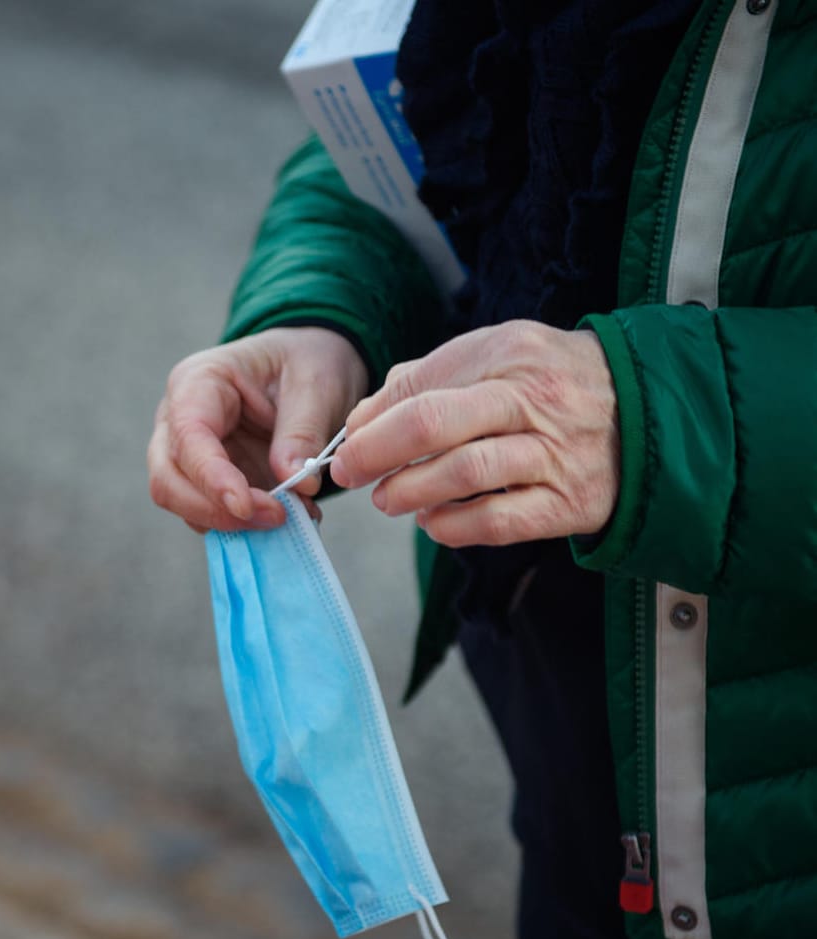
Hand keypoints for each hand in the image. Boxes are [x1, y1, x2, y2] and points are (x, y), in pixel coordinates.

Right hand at [148, 326, 367, 530]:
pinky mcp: (206, 480)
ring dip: (230, 522)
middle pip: (167, 478)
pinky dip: (243, 525)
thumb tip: (296, 483)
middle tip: (275, 518)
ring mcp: (186, 453)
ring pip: (181, 502)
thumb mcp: (317, 384)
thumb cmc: (306, 361)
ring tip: (290, 518)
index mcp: (199, 382)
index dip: (211, 477)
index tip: (247, 507)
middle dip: (214, 509)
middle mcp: (178, 419)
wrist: (308, 365)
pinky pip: (209, 512)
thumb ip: (302, 432)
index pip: (188, 436)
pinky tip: (285, 518)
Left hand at [330, 320, 618, 546]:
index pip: (420, 387)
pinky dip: (454, 525)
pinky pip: (500, 521)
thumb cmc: (551, 383)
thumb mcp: (496, 356)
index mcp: (508, 354)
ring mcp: (556, 452)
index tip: (347, 447)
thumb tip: (361, 420)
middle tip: (350, 474)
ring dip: (410, 491)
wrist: (650, 410)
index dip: (372, 422)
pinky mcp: (570, 502)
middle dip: (377, 454)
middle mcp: (534, 399)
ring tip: (388, 500)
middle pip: (433, 425)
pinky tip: (432, 522)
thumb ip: (428, 380)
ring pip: (463, 473)